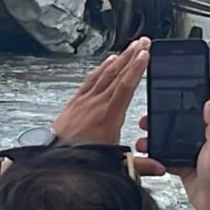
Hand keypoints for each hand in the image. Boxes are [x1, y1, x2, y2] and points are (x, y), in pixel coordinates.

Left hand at [53, 37, 164, 175]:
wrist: (50, 162)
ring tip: (129, 48)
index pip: (125, 86)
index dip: (137, 69)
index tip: (146, 53)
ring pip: (104, 74)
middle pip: (116, 74)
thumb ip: (139, 166)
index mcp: (107, 117)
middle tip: (143, 41)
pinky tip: (106, 63)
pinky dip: (100, 69)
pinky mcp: (74, 102)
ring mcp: (84, 101)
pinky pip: (90, 80)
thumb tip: (160, 168)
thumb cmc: (79, 161)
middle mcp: (95, 104)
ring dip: (118, 59)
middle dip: (131, 56)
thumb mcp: (113, 164)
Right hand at [135, 100, 209, 209]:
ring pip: (173, 142)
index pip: (202, 114)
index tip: (170, 103)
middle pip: (183, 127)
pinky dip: (159, 157)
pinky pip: (170, 158)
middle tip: (148, 121)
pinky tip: (149, 155)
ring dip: (158, 141)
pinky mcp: (187, 167)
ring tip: (144, 141)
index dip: (187, 108)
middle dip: (165, 124)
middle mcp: (208, 143)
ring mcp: (196, 155)